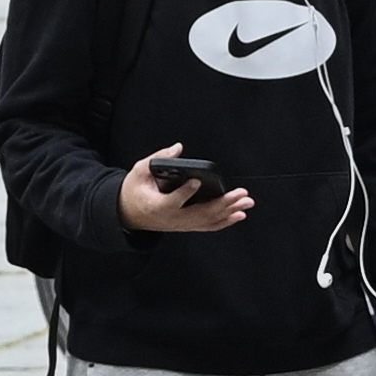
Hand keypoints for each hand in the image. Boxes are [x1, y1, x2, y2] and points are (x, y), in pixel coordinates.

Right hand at [117, 158, 253, 235]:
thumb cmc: (135, 191)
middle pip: (199, 213)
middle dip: (222, 203)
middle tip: (239, 194)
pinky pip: (208, 226)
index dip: (185, 192)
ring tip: (245, 202)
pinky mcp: (187, 226)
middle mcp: (171, 218)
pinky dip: (225, 221)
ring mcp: (181, 224)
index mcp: (156, 205)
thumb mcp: (139, 172)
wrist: (130, 213)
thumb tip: (177, 148)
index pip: (172, 201)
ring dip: (229, 211)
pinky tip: (239, 215)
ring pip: (207, 220)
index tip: (196, 182)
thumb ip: (158, 159)